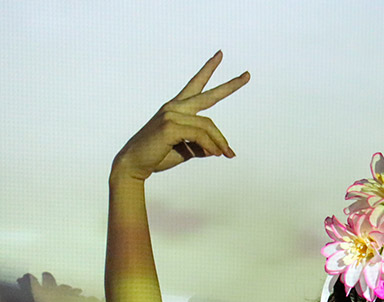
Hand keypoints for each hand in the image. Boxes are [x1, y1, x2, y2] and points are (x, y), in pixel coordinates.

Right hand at [111, 51, 248, 181]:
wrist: (135, 164)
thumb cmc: (158, 156)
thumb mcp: (186, 150)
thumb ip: (202, 145)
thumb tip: (220, 150)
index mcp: (177, 108)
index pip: (196, 84)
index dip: (208, 69)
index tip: (220, 55)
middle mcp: (174, 107)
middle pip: (208, 95)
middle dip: (230, 85)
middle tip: (248, 75)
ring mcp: (171, 114)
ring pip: (209, 126)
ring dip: (220, 142)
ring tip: (226, 154)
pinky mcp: (170, 126)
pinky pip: (201, 135)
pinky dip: (210, 145)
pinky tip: (214, 154)